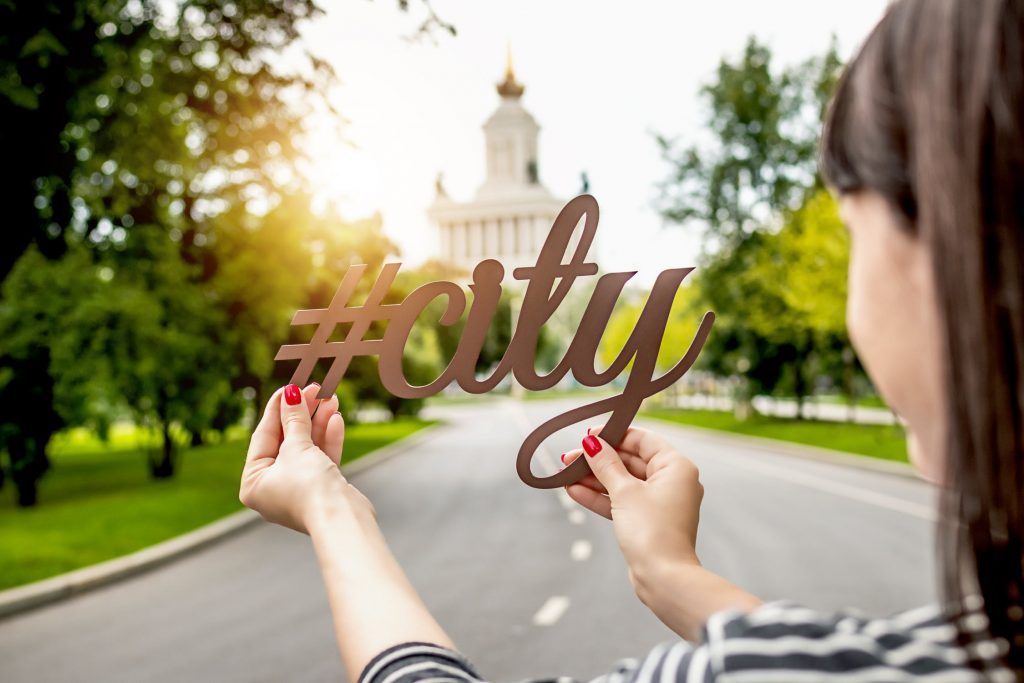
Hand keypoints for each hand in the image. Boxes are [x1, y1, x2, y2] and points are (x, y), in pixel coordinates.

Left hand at [240, 383, 371, 533]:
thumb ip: (294, 419)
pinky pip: (321, 458)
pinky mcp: (322, 488)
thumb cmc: (309, 489)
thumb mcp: (296, 447)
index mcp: (254, 483)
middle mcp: (273, 487)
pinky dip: (328, 439)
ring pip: (307, 447)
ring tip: (330, 398)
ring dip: (319, 422)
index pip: (263, 436)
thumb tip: (291, 395)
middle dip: (302, 413)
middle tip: (313, 389)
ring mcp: (299, 488)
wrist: (341, 519)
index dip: (276, 409)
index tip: (289, 387)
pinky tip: (335, 418)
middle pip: (286, 440)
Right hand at [564, 426, 702, 579]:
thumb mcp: (624, 491)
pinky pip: (621, 502)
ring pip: (622, 482)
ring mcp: (659, 503)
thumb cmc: (652, 532)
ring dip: (594, 478)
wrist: (663, 578)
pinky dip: (600, 497)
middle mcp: (671, 482)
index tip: (589, 435)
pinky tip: (574, 491)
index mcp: (676, 467)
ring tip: (566, 473)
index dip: (614, 435)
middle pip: (630, 461)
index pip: (643, 440)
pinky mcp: (647, 521)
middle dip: (598, 460)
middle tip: (571, 457)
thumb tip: (592, 443)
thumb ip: (606, 464)